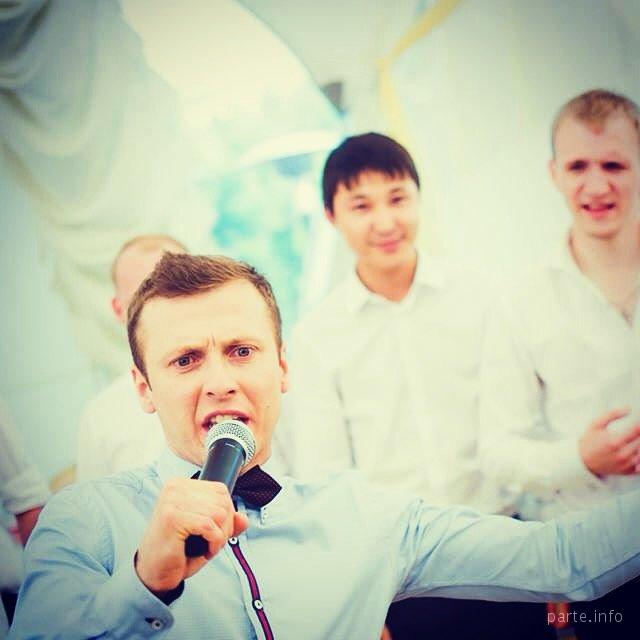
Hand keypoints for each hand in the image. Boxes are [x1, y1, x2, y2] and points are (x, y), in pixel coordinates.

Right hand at [135, 478, 248, 593]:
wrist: (153, 574)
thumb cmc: (177, 551)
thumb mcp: (206, 533)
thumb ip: (226, 523)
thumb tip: (244, 519)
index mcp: (181, 485)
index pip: (220, 490)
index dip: (227, 514)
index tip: (216, 531)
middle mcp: (175, 488)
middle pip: (223, 501)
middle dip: (225, 526)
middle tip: (212, 543)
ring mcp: (172, 501)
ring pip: (220, 513)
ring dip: (221, 536)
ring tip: (208, 547)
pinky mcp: (172, 518)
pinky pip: (210, 526)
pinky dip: (215, 542)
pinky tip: (205, 552)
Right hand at [579, 408, 639, 476]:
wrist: (584, 461)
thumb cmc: (590, 441)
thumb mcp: (596, 424)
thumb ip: (611, 414)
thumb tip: (629, 408)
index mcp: (614, 442)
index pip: (637, 430)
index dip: (639, 423)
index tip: (638, 419)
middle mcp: (622, 455)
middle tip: (636, 428)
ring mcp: (626, 465)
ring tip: (635, 438)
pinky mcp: (629, 471)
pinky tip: (635, 449)